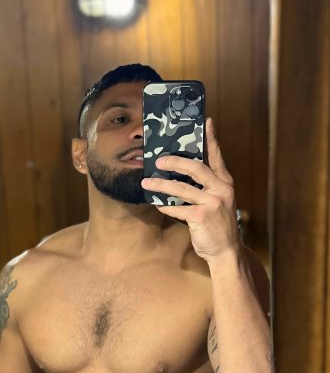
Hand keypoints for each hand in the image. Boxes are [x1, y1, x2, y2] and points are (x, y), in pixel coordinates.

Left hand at [141, 117, 240, 262]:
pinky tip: (157, 203)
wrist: (226, 251)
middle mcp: (221, 190)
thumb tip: (182, 174)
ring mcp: (212, 203)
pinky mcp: (202, 217)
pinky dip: (166, 206)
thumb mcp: (218, 202)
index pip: (216, 156)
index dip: (211, 139)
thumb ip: (206, 187)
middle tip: (159, 159)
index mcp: (225, 183)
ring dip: (161, 185)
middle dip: (175, 161)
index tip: (206, 121)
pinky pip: (178, 209)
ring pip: (181, 189)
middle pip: (196, 167)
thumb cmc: (218, 226)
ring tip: (146, 182)